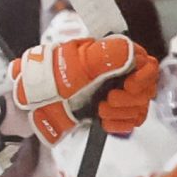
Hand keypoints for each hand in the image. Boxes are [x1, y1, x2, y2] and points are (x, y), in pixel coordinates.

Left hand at [8, 35, 158, 140]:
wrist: (30, 108)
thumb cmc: (48, 81)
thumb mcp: (74, 63)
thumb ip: (105, 56)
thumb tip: (132, 52)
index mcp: (110, 56)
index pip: (146, 63)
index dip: (144, 76)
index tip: (129, 85)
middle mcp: (116, 74)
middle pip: (146, 88)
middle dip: (130, 98)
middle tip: (108, 100)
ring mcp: (113, 95)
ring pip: (139, 107)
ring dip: (122, 113)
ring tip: (100, 110)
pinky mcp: (109, 114)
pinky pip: (129, 122)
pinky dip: (119, 124)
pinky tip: (103, 122)